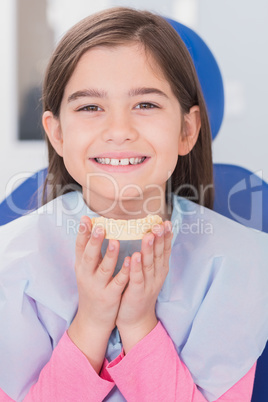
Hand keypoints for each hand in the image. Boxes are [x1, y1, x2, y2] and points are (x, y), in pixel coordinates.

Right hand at [68, 216, 129, 371]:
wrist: (92, 319)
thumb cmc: (92, 287)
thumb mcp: (86, 270)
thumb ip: (90, 251)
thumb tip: (93, 225)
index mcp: (81, 266)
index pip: (79, 247)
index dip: (82, 233)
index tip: (85, 219)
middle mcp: (86, 275)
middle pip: (89, 256)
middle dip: (94, 241)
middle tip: (99, 227)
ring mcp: (98, 286)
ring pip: (104, 269)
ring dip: (110, 255)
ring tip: (115, 241)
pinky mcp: (110, 296)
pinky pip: (118, 282)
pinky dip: (124, 272)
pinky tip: (131, 261)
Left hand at [116, 221, 172, 352]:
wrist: (136, 319)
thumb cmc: (139, 291)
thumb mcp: (148, 272)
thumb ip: (149, 255)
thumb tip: (149, 234)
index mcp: (159, 269)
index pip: (164, 249)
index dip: (166, 236)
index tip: (166, 222)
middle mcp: (157, 275)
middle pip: (159, 254)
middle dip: (160, 238)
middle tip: (159, 224)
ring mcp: (148, 284)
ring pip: (149, 264)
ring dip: (149, 249)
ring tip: (148, 235)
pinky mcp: (137, 293)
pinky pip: (137, 278)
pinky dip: (136, 267)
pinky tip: (133, 257)